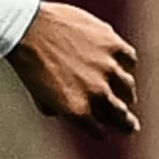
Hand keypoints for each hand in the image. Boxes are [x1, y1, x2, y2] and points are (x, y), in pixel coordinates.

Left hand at [7, 2, 138, 135]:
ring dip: (127, 93)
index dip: (100, 131)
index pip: (99, 131)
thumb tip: (63, 113)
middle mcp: (96, 92)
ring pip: (127, 88)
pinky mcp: (113, 45)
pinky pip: (129, 60)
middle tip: (132, 127)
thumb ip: (55, 108)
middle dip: (126, 124)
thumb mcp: (37, 93)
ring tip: (127, 94)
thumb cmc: (27, 61)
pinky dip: (127, 64)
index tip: (104, 131)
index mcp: (76, 109)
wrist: (26, 27)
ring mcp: (107, 68)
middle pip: (121, 115)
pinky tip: (123, 65)